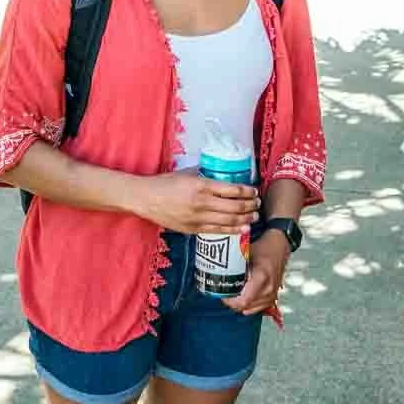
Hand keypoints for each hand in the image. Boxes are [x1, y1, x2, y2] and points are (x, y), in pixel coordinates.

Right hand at [142, 171, 258, 235]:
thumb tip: (221, 172)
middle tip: (258, 204)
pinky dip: (232, 230)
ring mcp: (197, 218)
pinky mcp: (192, 229)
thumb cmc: (164, 183)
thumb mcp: (186, 173)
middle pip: (235, 207)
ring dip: (245, 219)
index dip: (248, 191)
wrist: (145, 199)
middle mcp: (202, 203)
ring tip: (254, 216)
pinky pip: (217, 231)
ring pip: (229, 221)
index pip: (232, 190)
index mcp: (201, 185)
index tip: (254, 191)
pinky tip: (242, 229)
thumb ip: (204, 174)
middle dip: (250, 206)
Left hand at [227, 229, 289, 314]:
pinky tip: (244, 296)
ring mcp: (272, 294)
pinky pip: (258, 307)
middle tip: (225, 293)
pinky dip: (250, 305)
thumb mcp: (245, 253)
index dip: (230, 301)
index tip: (222, 294)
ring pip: (251, 309)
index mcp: (261, 277)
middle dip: (233, 302)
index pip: (243, 301)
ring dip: (241, 304)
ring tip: (234, 294)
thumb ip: (233, 264)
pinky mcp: (273, 296)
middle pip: (245, 307)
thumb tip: (218, 271)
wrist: (279, 247)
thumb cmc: (265, 247)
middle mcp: (268, 289)